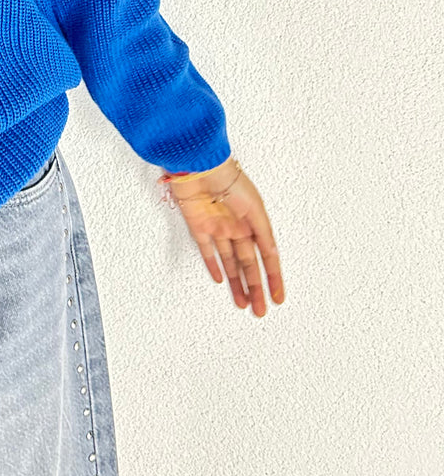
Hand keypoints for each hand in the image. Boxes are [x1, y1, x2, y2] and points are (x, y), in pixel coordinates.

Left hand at [165, 158, 284, 316]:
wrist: (199, 165)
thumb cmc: (229, 179)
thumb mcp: (254, 208)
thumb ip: (263, 234)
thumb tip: (273, 256)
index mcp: (254, 222)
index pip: (267, 257)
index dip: (273, 278)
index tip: (278, 298)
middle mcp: (237, 227)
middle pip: (248, 264)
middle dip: (256, 288)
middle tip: (260, 310)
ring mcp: (217, 227)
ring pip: (230, 262)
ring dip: (237, 283)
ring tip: (243, 303)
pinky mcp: (198, 226)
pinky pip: (207, 250)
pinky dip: (213, 265)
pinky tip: (220, 279)